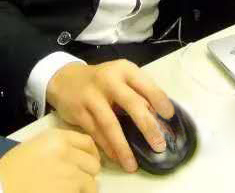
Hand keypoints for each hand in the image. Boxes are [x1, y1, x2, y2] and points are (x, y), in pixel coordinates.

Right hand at [0, 129, 98, 192]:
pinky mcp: (69, 190)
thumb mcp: (33, 147)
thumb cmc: (10, 170)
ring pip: (91, 182)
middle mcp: (67, 152)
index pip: (87, 143)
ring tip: (70, 191)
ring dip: (83, 189)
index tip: (88, 163)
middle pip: (93, 164)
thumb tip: (76, 157)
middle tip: (77, 182)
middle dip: (87, 174)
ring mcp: (70, 172)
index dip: (91, 155)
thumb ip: (56, 147)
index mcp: (56, 137)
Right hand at [46, 60, 173, 172]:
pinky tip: (117, 158)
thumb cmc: (103, 81)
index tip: (169, 117)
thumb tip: (160, 120)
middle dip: (147, 127)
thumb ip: (139, 92)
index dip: (159, 101)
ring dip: (123, 147)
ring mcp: (92, 96)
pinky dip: (107, 148)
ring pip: (110, 124)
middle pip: (132, 104)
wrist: (65, 78)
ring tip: (133, 165)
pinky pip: (95, 133)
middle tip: (159, 146)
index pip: (146, 85)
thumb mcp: (121, 77)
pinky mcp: (78, 111)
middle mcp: (109, 80)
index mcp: (125, 70)